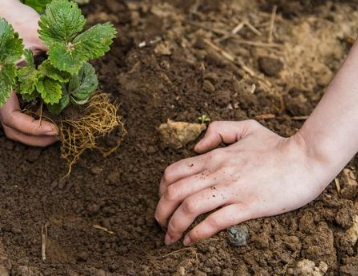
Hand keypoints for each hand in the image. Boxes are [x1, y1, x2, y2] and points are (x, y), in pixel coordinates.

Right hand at [0, 0, 57, 145]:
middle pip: (12, 128)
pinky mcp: (15, 88)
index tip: (56, 129)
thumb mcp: (39, 34)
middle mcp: (1, 90)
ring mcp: (7, 91)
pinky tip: (54, 117)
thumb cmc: (15, 19)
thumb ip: (58, 52)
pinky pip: (22, 111)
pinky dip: (36, 120)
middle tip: (60, 136)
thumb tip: (82, 70)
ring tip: (59, 131)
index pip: (12, 117)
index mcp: (1, 82)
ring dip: (36, 133)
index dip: (33, 128)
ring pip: (15, 124)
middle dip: (36, 138)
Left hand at [155, 121, 330, 245]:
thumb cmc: (277, 145)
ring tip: (170, 237)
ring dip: (174, 226)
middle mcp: (217, 172)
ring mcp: (231, 189)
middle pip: (174, 192)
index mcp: (214, 156)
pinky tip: (191, 241)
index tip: (162, 201)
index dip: (161, 189)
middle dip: (160, 211)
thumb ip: (218, 130)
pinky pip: (215, 222)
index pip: (173, 172)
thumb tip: (197, 147)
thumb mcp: (246, 127)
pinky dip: (197, 234)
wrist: (306, 158)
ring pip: (189, 208)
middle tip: (159, 224)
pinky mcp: (248, 206)